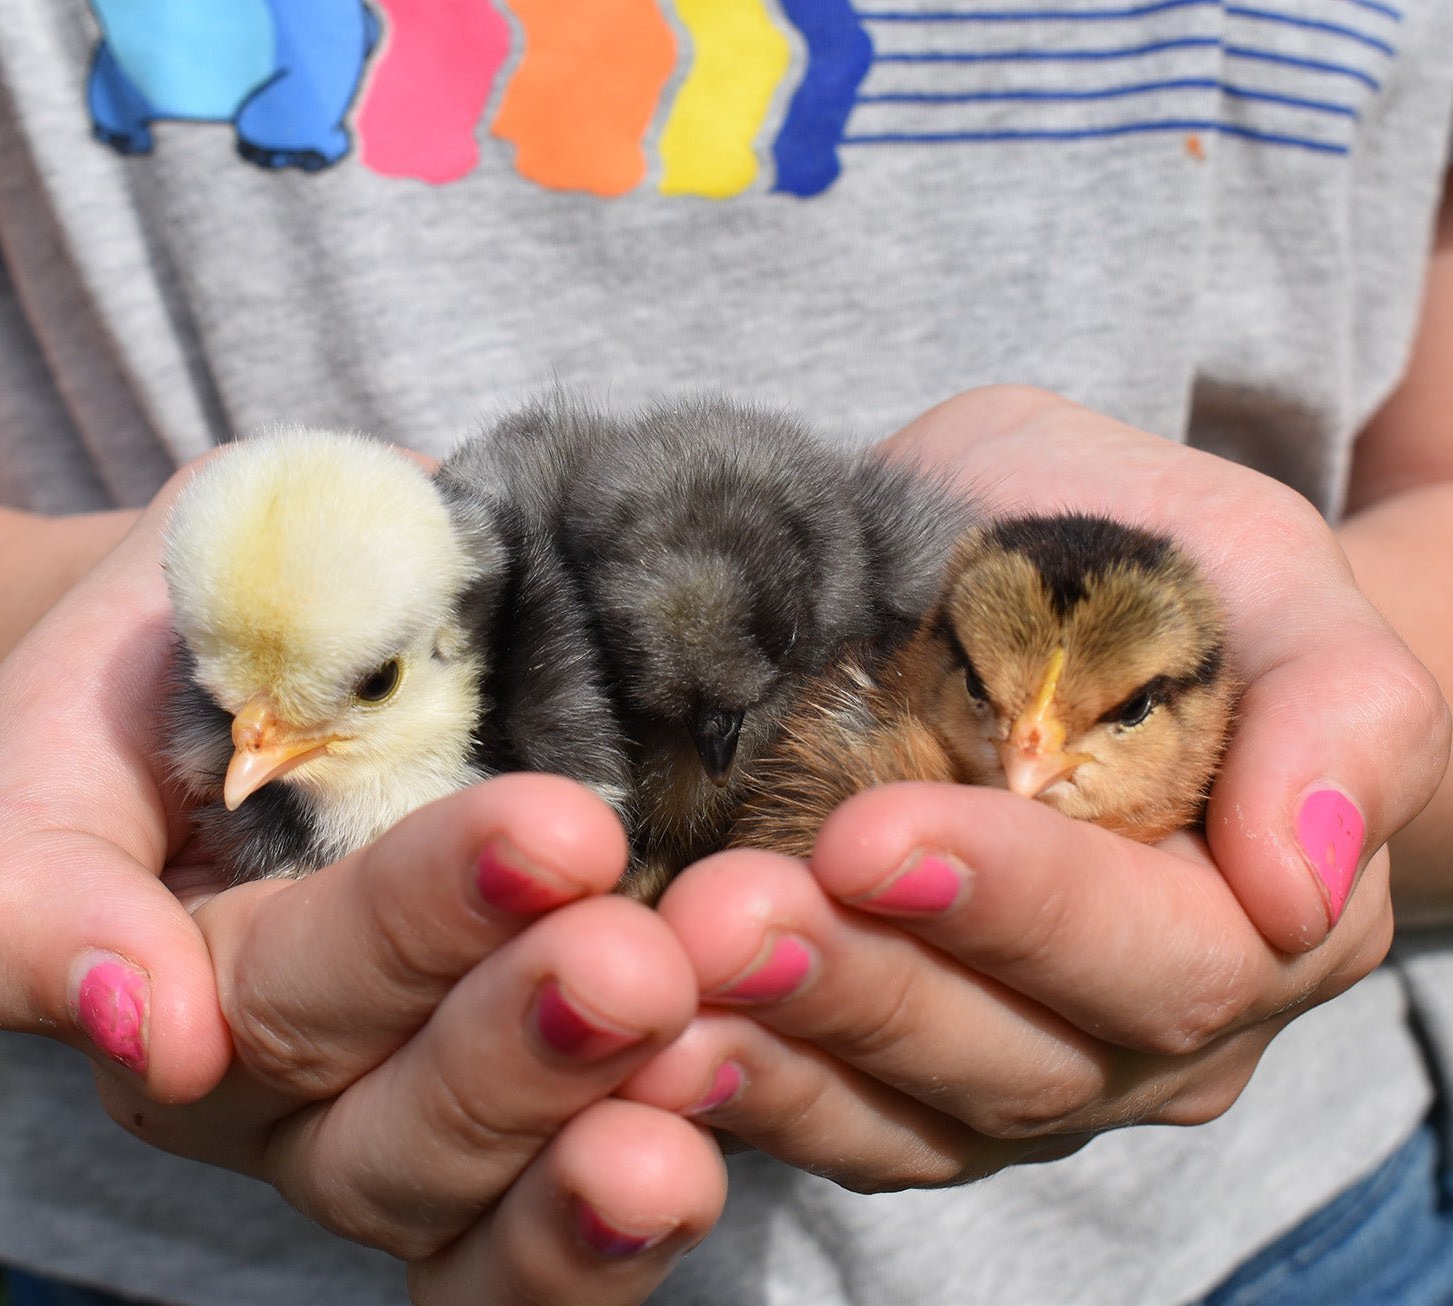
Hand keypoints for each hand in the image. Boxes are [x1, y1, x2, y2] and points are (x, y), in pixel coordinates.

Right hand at [0, 463, 723, 1303]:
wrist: (295, 640)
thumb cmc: (183, 663)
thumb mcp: (74, 733)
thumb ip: (40, 880)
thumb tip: (134, 1022)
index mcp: (187, 997)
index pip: (289, 991)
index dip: (417, 927)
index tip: (557, 834)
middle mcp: (299, 1094)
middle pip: (392, 1128)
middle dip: (519, 1048)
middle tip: (641, 964)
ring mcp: (416, 1116)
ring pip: (478, 1200)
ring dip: (592, 1139)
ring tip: (702, 1061)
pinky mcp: (531, 1120)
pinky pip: (550, 1237)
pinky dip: (628, 1214)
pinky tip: (712, 1150)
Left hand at [619, 385, 1445, 1191]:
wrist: (1059, 598)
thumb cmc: (1161, 566)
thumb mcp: (1260, 570)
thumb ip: (1338, 708)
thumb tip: (1306, 878)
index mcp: (1255, 919)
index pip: (1156, 954)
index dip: (1017, 905)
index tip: (869, 834)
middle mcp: (1144, 1029)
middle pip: (1017, 1057)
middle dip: (864, 984)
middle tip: (722, 916)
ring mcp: (1021, 1070)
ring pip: (911, 1113)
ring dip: (783, 1050)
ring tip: (664, 983)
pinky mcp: (906, 1080)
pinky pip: (835, 1122)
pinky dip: (743, 1089)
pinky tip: (653, 1047)